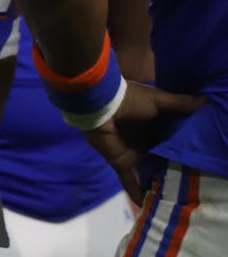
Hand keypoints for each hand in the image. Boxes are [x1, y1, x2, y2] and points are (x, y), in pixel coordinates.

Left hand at [85, 80, 203, 204]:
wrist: (100, 106)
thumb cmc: (129, 100)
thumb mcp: (159, 99)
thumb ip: (180, 103)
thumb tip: (204, 101)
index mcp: (154, 123)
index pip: (173, 138)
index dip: (185, 145)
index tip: (200, 155)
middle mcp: (145, 139)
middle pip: (164, 156)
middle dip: (174, 166)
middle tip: (193, 180)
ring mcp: (134, 152)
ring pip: (150, 171)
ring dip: (159, 181)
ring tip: (177, 197)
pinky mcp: (122, 162)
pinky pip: (129, 181)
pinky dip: (136, 192)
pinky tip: (145, 206)